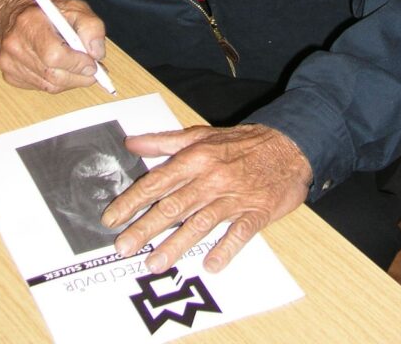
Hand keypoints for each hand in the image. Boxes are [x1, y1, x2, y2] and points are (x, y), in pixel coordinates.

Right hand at [0, 0, 106, 92]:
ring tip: (79, 69)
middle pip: (52, 74)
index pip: (54, 55)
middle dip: (78, 77)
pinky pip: (40, 87)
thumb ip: (91, 27)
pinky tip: (59, 68)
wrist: (10, 12)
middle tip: (93, 72)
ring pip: (48, 85)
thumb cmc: (44, 9)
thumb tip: (97, 54)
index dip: (77, 63)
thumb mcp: (74, 7)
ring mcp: (8, 62)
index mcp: (29, 23)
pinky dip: (55, 82)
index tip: (92, 64)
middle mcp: (14, 45)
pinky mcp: (9, 75)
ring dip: (70, 81)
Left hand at [100, 123, 311, 273]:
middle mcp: (211, 177)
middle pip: (173, 206)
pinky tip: (211, 265)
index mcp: (196, 157)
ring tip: (154, 263)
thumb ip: (164, 142)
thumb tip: (131, 144)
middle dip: (145, 228)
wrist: (289, 144)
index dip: (132, 201)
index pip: (157, 182)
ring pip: (201, 222)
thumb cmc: (242, 142)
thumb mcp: (201, 135)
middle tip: (123, 248)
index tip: (112, 218)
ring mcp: (234, 196)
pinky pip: (239, 233)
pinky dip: (226, 249)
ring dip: (177, 244)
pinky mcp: (257, 211)